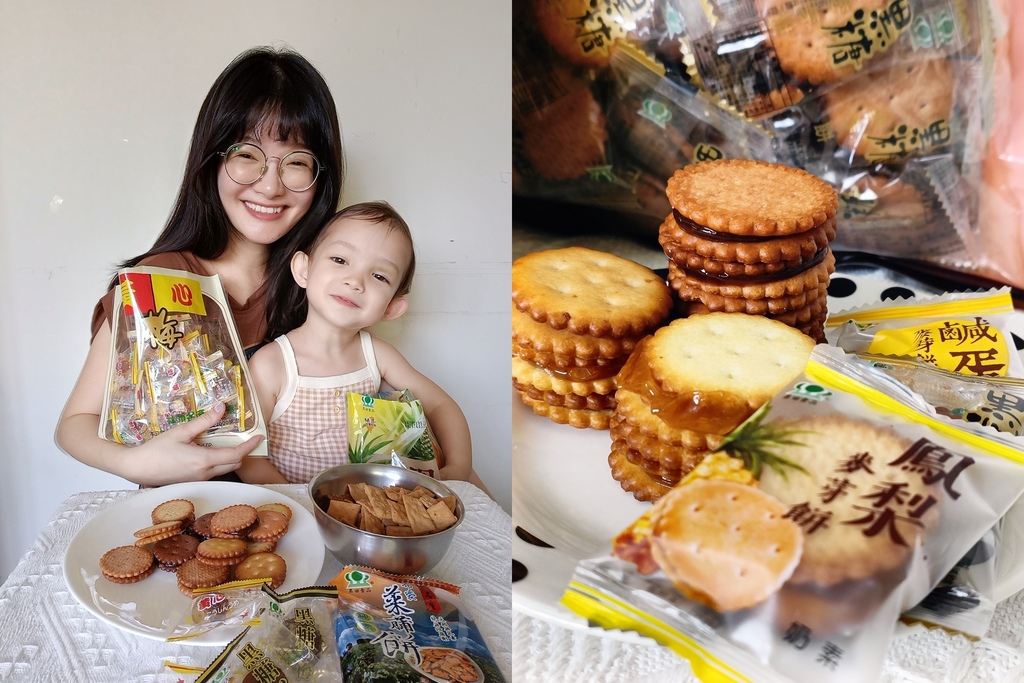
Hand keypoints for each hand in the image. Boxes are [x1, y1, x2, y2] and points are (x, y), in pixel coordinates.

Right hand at [128, 402, 263, 485]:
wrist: (137, 468)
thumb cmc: (156, 450)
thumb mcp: (181, 432)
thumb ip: (204, 422)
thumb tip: (221, 408)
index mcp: (204, 460)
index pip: (236, 454)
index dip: (250, 446)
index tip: (260, 437)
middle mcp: (205, 473)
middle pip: (234, 464)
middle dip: (244, 452)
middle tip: (247, 437)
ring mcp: (200, 480)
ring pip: (225, 469)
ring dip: (232, 457)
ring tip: (231, 441)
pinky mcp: (194, 481)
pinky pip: (214, 473)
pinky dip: (220, 462)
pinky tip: (213, 450)